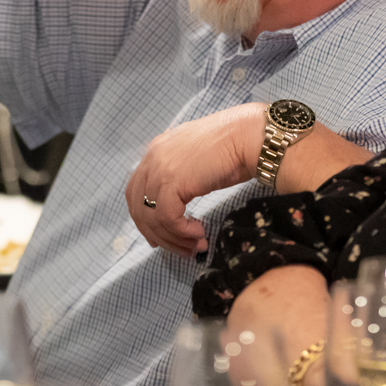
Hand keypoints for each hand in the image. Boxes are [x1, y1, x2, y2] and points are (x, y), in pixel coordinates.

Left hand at [124, 103, 267, 257]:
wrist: (249, 136)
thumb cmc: (233, 148)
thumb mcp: (196, 162)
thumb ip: (180, 176)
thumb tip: (176, 204)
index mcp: (156, 151)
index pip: (136, 192)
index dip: (145, 219)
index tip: (161, 237)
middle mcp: (152, 158)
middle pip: (138, 208)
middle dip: (158, 235)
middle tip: (179, 249)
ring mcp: (159, 169)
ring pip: (153, 218)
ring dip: (174, 238)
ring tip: (196, 245)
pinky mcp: (172, 181)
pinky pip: (168, 218)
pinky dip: (182, 232)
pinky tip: (199, 233)